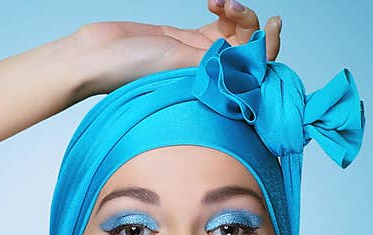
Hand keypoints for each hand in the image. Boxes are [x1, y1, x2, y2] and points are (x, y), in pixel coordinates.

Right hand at [74, 1, 281, 97]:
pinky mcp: (187, 39)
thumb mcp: (180, 62)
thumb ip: (218, 60)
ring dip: (235, 12)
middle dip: (248, 22)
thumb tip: (256, 56)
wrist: (98, 55)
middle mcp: (208, 74)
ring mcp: (198, 56)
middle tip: (232, 7)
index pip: (254, 71)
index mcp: (210, 88)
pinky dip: (223, 10)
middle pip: (248, 49)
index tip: (274, 25)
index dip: (270, 48)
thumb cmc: (130, 68)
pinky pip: (218, 25)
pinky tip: (213, 2)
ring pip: (235, 34)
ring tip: (218, 1)